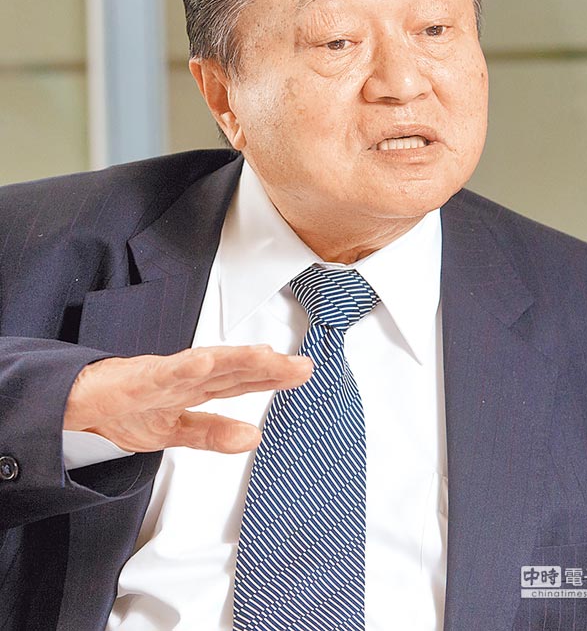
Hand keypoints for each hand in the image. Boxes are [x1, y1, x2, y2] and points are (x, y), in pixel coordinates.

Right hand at [63, 345, 311, 453]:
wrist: (76, 404)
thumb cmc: (124, 409)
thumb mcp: (176, 432)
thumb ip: (214, 433)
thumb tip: (253, 437)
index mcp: (195, 388)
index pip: (240, 380)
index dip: (271, 376)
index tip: (301, 371)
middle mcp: (185, 376)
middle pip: (232, 370)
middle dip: (267, 367)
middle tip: (300, 365)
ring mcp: (162, 376)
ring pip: (205, 365)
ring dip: (235, 359)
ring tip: (266, 356)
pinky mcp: (136, 380)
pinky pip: (162, 373)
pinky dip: (183, 366)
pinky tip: (204, 360)